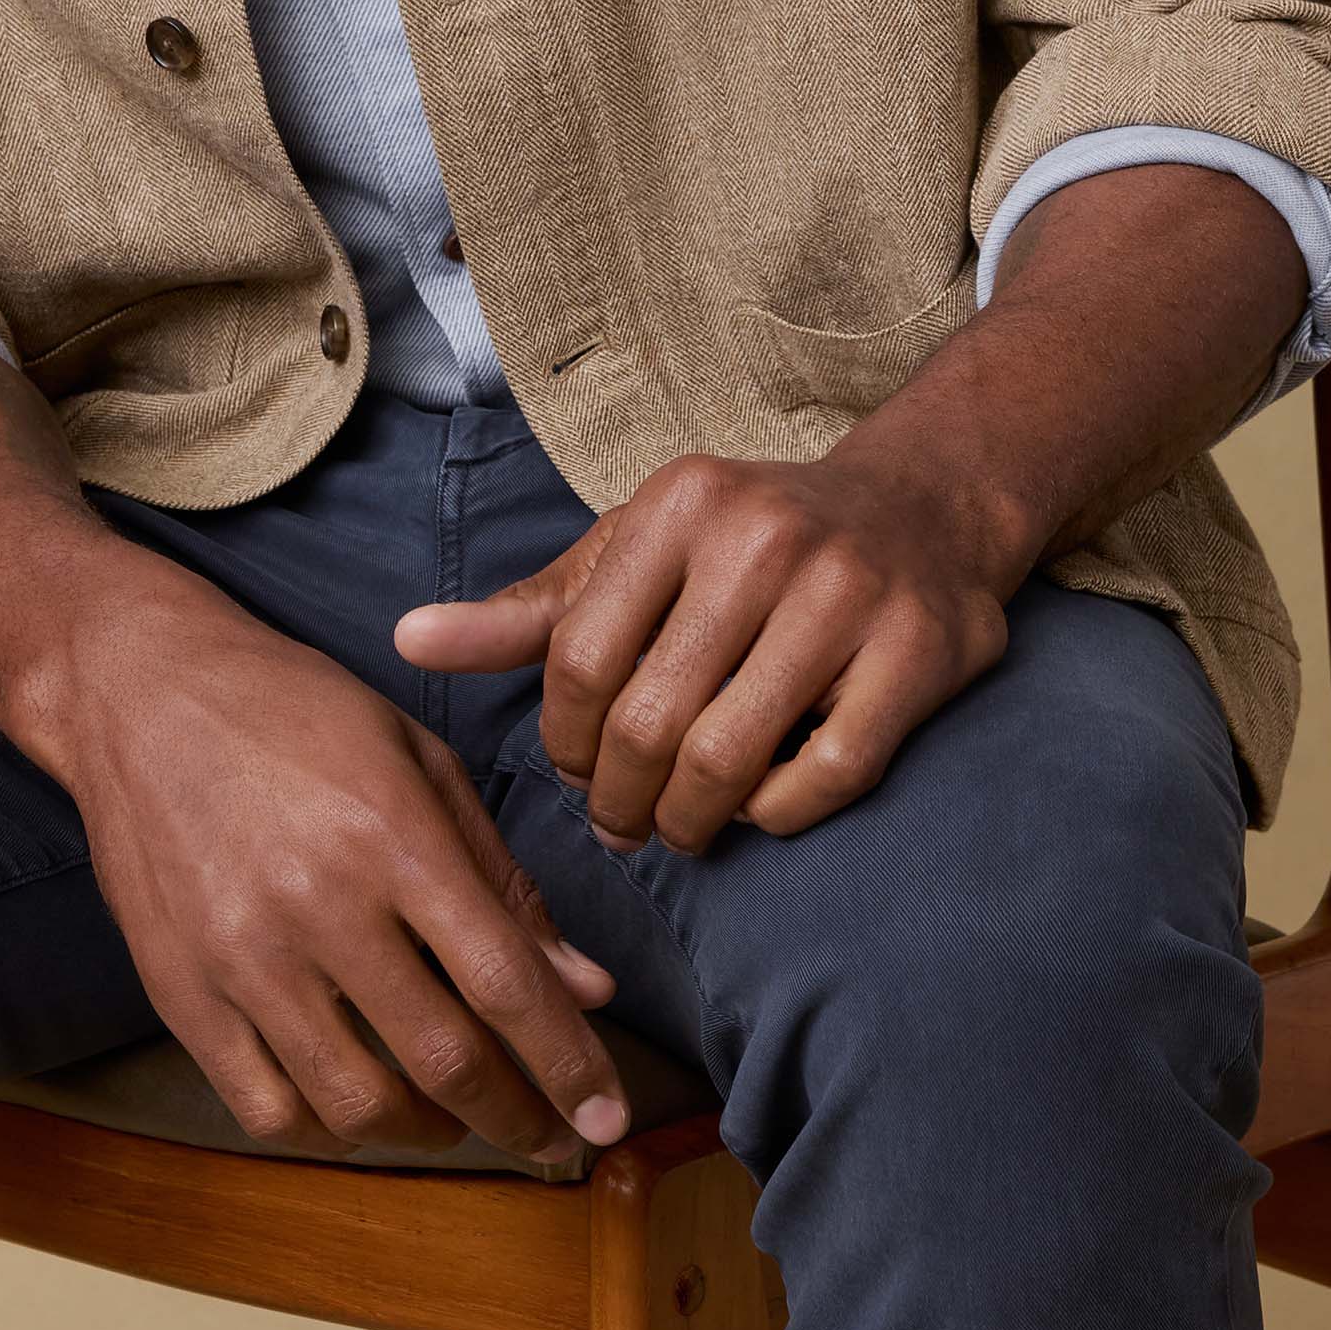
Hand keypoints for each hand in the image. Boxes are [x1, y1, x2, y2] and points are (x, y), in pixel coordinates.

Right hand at [37, 582, 632, 1165]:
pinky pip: (265, 1110)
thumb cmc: (295, 712)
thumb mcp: (419, 760)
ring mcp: (239, 957)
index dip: (569, 1064)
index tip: (606, 1119)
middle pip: (442, 1060)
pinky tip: (358, 1104)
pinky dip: (326, 1129)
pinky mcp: (178, 992)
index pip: (505, 980)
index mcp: (391, 835)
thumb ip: (503, 879)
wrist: (139, 692)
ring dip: (426, 1133)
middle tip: (549, 1141)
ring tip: (454, 1118)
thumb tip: (586, 986)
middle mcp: (316, 904)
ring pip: (355, 1105)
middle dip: (516, 1119)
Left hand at [394, 439, 1015, 857]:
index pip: (578, 658)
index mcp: (680, 503)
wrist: (924, 506)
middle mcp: (762, 537)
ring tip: (682, 826)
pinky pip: (820, 779)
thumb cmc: (752, 542)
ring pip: (727, 760)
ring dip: (691, 822)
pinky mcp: (915, 651)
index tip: (576, 772)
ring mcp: (846, 593)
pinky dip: (775, 816)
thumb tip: (406, 641)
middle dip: (621, 801)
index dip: (565, 743)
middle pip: (648, 721)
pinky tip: (760, 805)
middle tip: (624, 824)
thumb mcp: (639, 551)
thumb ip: (530, 609)